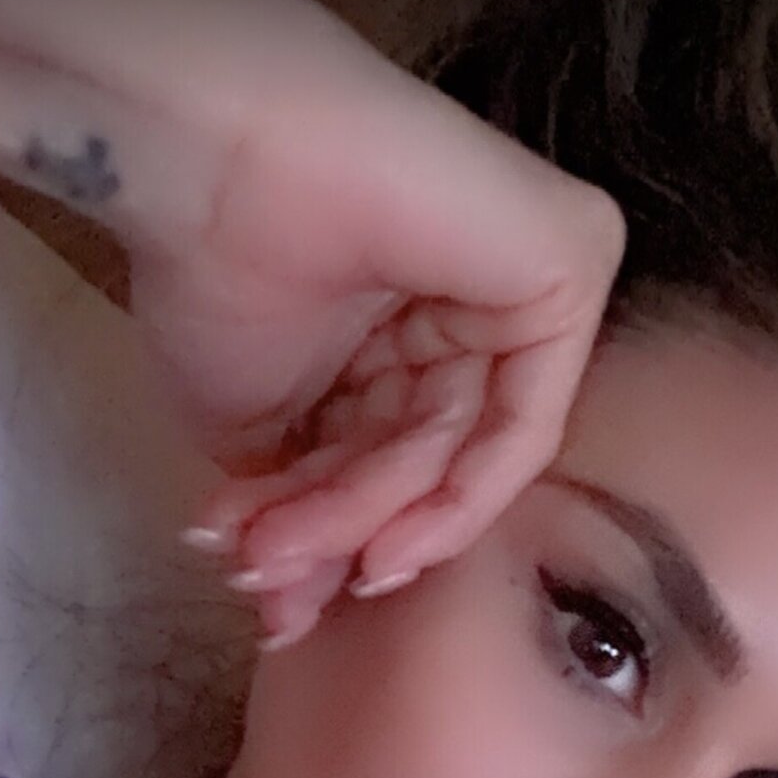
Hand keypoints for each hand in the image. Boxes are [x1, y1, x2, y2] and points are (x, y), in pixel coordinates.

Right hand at [0, 0, 624, 641]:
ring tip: (274, 547)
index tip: (280, 608)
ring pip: (459, 456)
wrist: (209, 164)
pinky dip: (453, 499)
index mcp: (406, 335)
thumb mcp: (258, 431)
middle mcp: (473, 314)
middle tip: (263, 578)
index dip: (340, 539)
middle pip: (426, 463)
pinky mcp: (569, 269)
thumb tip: (288, 612)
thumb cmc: (212, 276)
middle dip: (340, 537)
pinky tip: (379, 545)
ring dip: (359, 521)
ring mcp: (527, 289)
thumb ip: (297, 510)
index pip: (399, 460)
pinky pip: (524, 427)